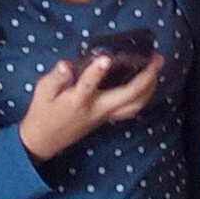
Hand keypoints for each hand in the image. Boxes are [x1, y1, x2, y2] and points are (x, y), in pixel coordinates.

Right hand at [18, 52, 164, 161]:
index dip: (96, 72)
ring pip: (135, 105)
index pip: (88, 85)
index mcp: (77, 101)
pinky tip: (148, 86)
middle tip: (157, 58)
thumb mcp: (42, 92)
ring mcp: (105, 116)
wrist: (44, 141)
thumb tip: (66, 65)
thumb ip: (55, 78)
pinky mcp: (107, 119)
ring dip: (150, 87)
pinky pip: (131, 110)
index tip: (106, 58)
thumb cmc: (42, 113)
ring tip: (157, 69)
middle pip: (127, 96)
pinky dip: (144, 97)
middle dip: (146, 77)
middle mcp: (96, 109)